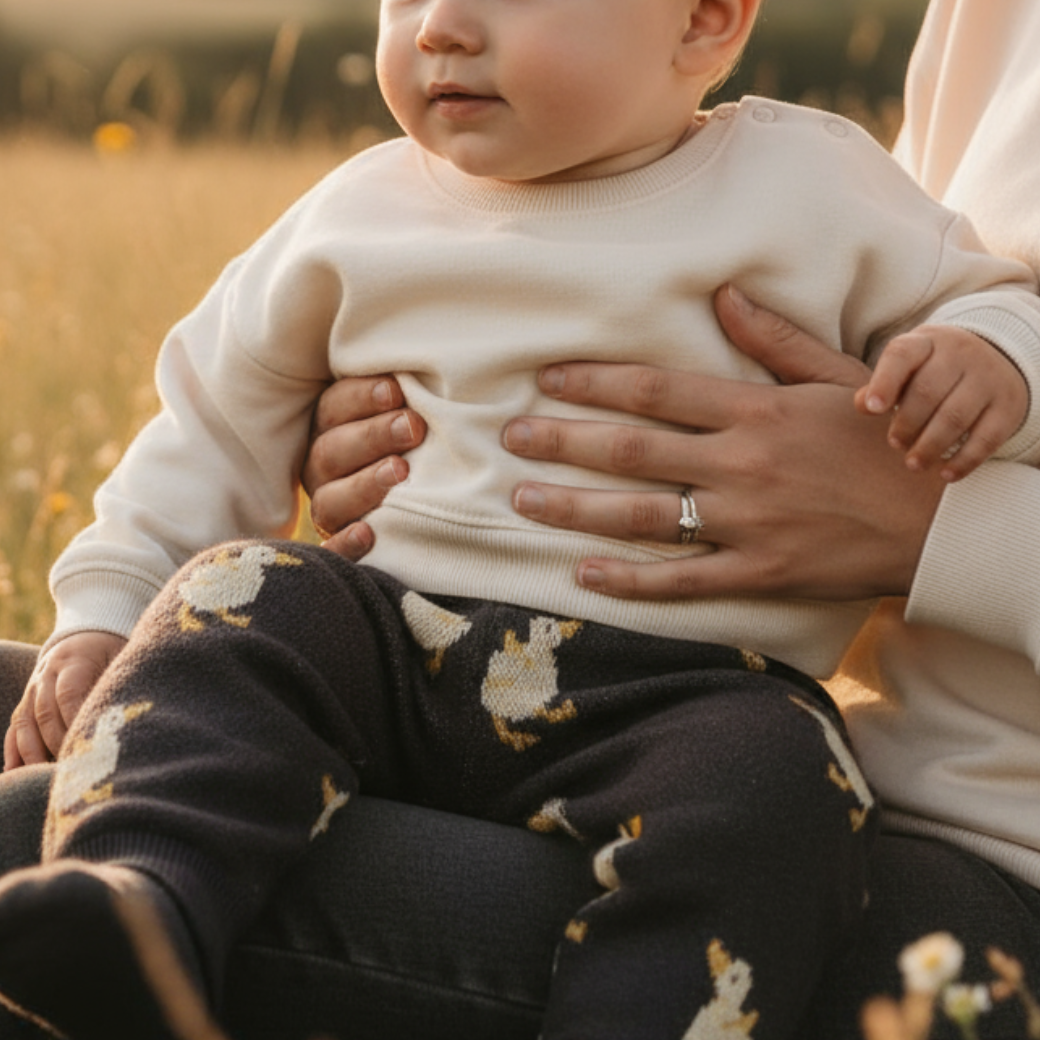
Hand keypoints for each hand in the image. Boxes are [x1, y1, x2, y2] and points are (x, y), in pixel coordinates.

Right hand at [4, 631, 127, 769]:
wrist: (88, 631)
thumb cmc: (113, 649)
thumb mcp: (120, 655)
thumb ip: (120, 681)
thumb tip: (130, 715)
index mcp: (73, 660)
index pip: (70, 693)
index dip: (76, 720)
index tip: (89, 745)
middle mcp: (47, 674)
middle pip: (45, 712)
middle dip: (57, 743)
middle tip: (74, 768)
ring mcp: (33, 688)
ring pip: (26, 723)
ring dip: (32, 753)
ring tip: (42, 779)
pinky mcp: (26, 702)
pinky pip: (15, 727)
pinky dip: (13, 751)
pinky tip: (13, 775)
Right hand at [302, 375, 424, 558]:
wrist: (430, 516)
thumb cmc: (418, 449)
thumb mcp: (409, 418)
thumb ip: (407, 400)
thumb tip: (422, 375)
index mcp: (332, 430)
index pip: (334, 408)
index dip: (361, 397)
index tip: (397, 391)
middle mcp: (323, 470)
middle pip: (332, 450)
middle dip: (372, 436)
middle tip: (414, 427)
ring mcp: (330, 511)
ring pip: (329, 500)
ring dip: (364, 484)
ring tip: (400, 471)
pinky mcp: (340, 549)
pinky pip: (333, 553)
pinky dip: (346, 545)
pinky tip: (368, 534)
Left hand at [502, 285, 944, 601]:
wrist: (937, 518)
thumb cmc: (880, 440)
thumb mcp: (835, 378)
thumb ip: (774, 340)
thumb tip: (723, 298)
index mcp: (755, 411)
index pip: (656, 391)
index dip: (595, 382)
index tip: (547, 379)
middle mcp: (741, 464)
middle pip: (632, 449)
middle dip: (563, 441)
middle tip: (511, 437)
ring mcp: (747, 522)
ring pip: (643, 515)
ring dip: (576, 507)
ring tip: (523, 499)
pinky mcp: (759, 573)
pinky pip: (681, 579)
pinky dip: (629, 580)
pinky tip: (583, 574)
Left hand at [855, 325, 1028, 480]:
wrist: (993, 359)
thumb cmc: (931, 371)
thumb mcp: (906, 369)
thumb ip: (881, 386)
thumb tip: (863, 405)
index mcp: (925, 342)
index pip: (902, 355)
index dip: (885, 382)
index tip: (873, 409)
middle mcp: (960, 354)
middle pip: (927, 392)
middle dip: (907, 423)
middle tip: (895, 443)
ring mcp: (988, 379)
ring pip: (955, 417)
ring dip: (930, 446)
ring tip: (913, 463)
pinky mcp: (1008, 407)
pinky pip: (986, 438)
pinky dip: (964, 460)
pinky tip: (946, 474)